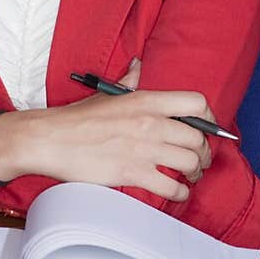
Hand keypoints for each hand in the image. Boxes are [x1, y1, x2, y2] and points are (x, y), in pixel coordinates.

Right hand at [5, 58, 214, 200]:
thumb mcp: (106, 94)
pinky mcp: (133, 174)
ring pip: (190, 164)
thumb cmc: (76, 118)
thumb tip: (138, 66)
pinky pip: (172, 187)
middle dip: (203, 153)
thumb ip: (129, 81)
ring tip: (189, 176)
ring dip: (194, 173)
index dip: (209, 119)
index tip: (206, 129)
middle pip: (197, 139)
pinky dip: (180, 193)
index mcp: (145, 100)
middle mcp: (150, 123)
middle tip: (199, 160)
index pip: (196, 103)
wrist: (50, 140)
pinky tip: (176, 192)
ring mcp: (144, 150)